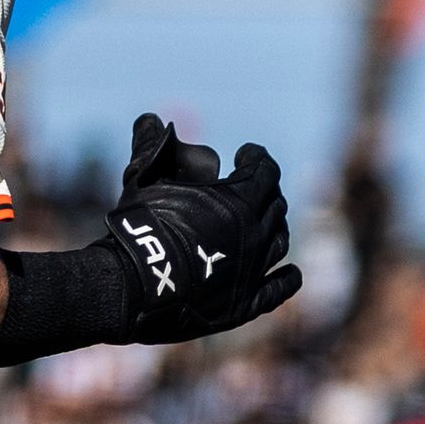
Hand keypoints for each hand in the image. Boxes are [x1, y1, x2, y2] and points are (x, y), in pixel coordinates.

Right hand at [105, 115, 298, 345]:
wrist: (132, 285)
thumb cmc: (139, 229)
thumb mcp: (143, 180)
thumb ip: (152, 148)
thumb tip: (150, 119)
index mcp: (239, 199)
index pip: (264, 169)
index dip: (256, 157)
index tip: (246, 153)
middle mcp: (255, 233)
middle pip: (275, 205)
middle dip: (266, 191)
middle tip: (253, 187)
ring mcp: (254, 270)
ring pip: (279, 242)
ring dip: (275, 227)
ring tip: (266, 222)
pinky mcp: (245, 304)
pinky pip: (278, 289)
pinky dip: (288, 278)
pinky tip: (292, 273)